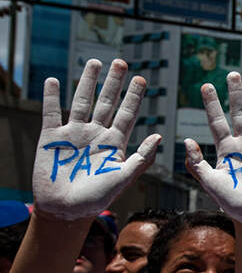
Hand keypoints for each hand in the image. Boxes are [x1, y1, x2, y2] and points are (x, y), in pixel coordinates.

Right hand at [32, 59, 159, 219]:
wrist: (67, 210)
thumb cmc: (98, 198)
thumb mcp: (124, 178)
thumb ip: (141, 158)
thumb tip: (159, 136)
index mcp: (114, 143)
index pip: (126, 114)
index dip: (133, 97)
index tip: (141, 79)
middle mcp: (95, 134)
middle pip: (106, 102)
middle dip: (113, 83)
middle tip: (121, 62)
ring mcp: (74, 133)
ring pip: (82, 102)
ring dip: (87, 82)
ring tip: (93, 62)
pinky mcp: (51, 137)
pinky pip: (51, 113)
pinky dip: (51, 97)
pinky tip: (53, 81)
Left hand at [184, 74, 241, 234]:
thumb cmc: (233, 204)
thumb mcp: (211, 183)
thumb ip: (198, 164)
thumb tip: (186, 140)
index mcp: (226, 150)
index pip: (217, 121)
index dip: (212, 103)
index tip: (206, 85)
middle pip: (239, 113)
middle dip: (235, 94)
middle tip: (232, 73)